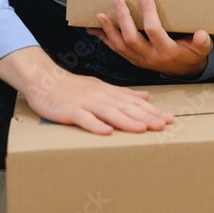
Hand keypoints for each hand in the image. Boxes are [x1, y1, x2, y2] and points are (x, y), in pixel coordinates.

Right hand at [0, 47, 172, 134]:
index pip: (134, 103)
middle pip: (126, 107)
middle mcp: (100, 96)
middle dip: (146, 116)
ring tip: (143, 129)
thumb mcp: (101, 87)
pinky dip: (95, 125)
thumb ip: (123, 94)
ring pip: (109, 112)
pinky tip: (106, 132)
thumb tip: (146, 98)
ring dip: (126, 121)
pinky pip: (83, 118)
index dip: (152, 111)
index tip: (169, 119)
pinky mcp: (69, 110)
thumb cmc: (73, 88)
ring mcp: (85, 103)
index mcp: (109, 92)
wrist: (44, 80)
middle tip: (164, 125)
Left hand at [88, 0, 212, 78]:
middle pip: (131, 38)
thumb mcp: (202, 50)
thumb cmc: (193, 55)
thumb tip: (201, 34)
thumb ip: (203, 43)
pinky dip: (105, 39)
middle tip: (117, 0)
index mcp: (167, 52)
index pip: (154, 30)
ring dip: (108, 30)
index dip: (148, 12)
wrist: (185, 72)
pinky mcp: (133, 60)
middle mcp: (150, 58)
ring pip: (120, 46)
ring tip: (99, 15)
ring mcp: (139, 60)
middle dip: (123, 19)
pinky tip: (94, 30)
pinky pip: (116, 50)